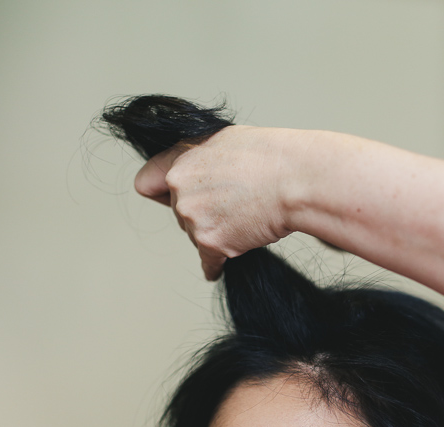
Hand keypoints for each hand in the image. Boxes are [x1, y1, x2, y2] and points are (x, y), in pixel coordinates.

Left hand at [134, 126, 298, 279]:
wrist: (295, 181)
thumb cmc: (273, 158)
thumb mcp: (227, 141)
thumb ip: (201, 159)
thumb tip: (199, 176)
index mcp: (181, 159)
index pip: (147, 183)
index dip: (162, 192)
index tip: (170, 199)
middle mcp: (179, 187)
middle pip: (178, 213)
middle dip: (201, 213)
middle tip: (234, 205)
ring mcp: (193, 216)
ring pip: (195, 234)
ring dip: (217, 232)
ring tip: (247, 218)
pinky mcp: (211, 241)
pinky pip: (207, 261)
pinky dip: (215, 265)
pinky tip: (217, 268)